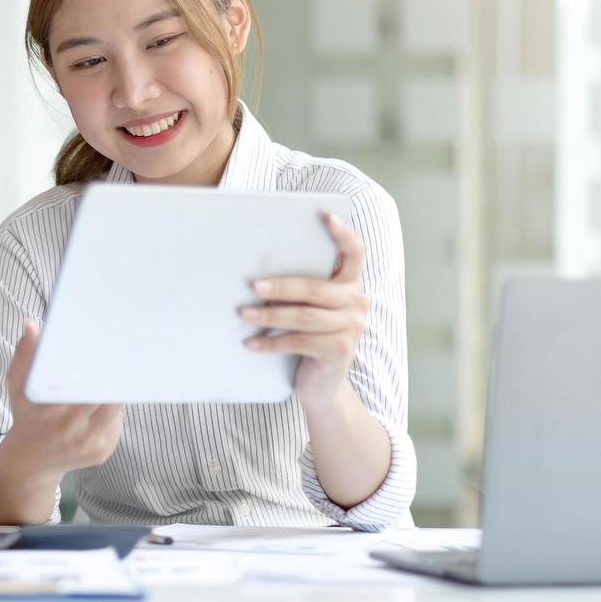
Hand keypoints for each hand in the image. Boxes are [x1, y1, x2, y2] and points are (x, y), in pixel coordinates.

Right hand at [0, 319, 124, 478]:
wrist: (31, 461)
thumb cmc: (27, 415)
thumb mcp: (17, 385)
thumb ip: (25, 354)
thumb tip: (31, 325)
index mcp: (47, 410)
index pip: (79, 384)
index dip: (94, 369)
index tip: (100, 354)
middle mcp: (69, 429)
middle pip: (103, 395)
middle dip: (110, 377)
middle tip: (117, 358)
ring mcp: (89, 443)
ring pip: (115, 408)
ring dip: (115, 392)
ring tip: (116, 376)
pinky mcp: (103, 452)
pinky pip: (117, 423)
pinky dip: (115, 410)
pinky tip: (108, 400)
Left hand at [240, 212, 368, 406]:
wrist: (322, 384)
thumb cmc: (308, 337)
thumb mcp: (309, 309)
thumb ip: (300, 289)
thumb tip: (257, 271)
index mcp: (351, 284)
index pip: (355, 253)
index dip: (343, 235)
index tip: (326, 217)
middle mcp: (357, 302)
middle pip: (315, 288)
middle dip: (281, 286)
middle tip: (253, 286)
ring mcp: (351, 328)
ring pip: (304, 316)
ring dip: (270, 315)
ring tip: (243, 314)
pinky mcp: (339, 351)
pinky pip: (299, 342)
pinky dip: (272, 342)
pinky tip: (250, 343)